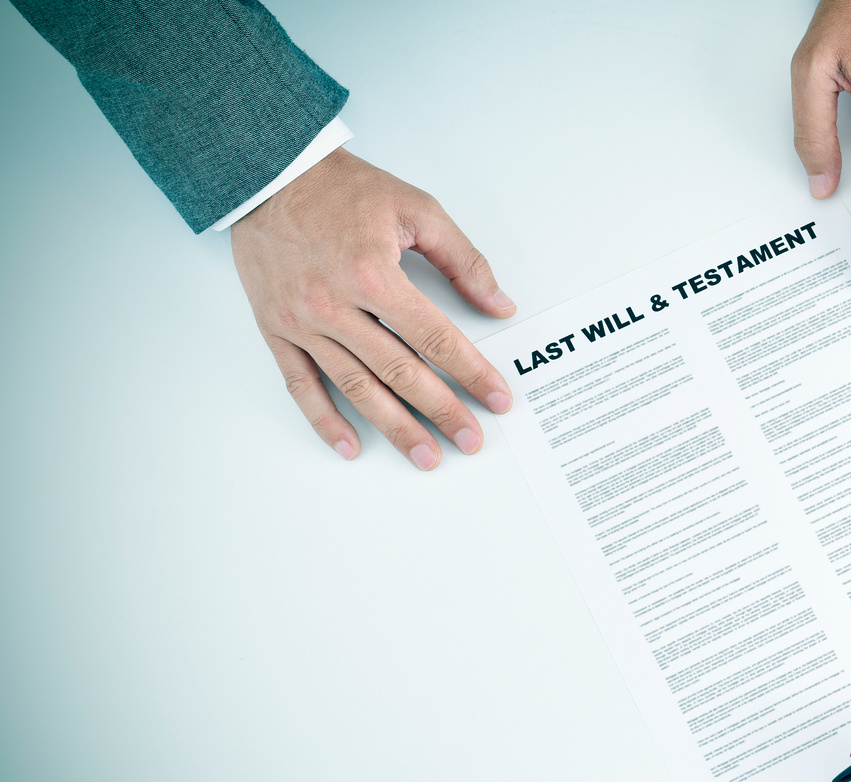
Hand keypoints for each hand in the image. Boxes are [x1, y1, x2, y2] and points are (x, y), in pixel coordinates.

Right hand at [231, 148, 515, 468]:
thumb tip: (499, 304)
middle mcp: (336, 305)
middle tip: (471, 440)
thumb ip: (463, 259)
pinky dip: (325, 420)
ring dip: (394, 427)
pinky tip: (351, 446)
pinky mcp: (276, 329)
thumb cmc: (341, 188)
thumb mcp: (416, 208)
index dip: (471, 373)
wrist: (268, 172)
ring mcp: (303, 322)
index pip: (436, 338)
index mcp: (374, 274)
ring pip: (356, 387)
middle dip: (442, 411)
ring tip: (425, 456)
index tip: (496, 399)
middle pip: (400, 372)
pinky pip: (301, 385)